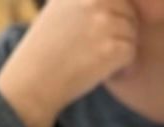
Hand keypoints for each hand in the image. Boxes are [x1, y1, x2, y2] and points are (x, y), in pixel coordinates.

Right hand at [0, 0, 137, 126]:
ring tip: (99, 62)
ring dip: (121, 51)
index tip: (98, 35)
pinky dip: (123, 68)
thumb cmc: (45, 49)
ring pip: (131, 34)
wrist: (32, 82)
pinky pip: (131, 53)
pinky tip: (105, 74)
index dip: (114, 16)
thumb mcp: (60, 8)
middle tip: (99, 51)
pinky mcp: (111, 48)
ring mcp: (103, 23)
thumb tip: (121, 3)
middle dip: (120, 33)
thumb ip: (87, 2)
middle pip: (129, 13)